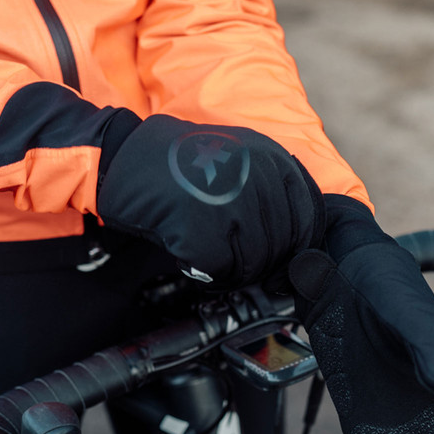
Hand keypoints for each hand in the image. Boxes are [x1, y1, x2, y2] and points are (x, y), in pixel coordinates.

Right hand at [97, 113, 323, 288]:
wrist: (125, 159)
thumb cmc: (178, 167)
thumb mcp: (237, 160)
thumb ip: (269, 189)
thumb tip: (298, 247)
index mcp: (271, 159)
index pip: (308, 219)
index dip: (299, 252)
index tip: (285, 269)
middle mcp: (256, 178)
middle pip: (282, 246)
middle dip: (263, 266)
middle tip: (240, 269)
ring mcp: (229, 203)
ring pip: (254, 262)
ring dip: (235, 272)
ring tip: (213, 263)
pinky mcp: (201, 229)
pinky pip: (221, 270)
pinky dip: (208, 274)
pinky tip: (192, 261)